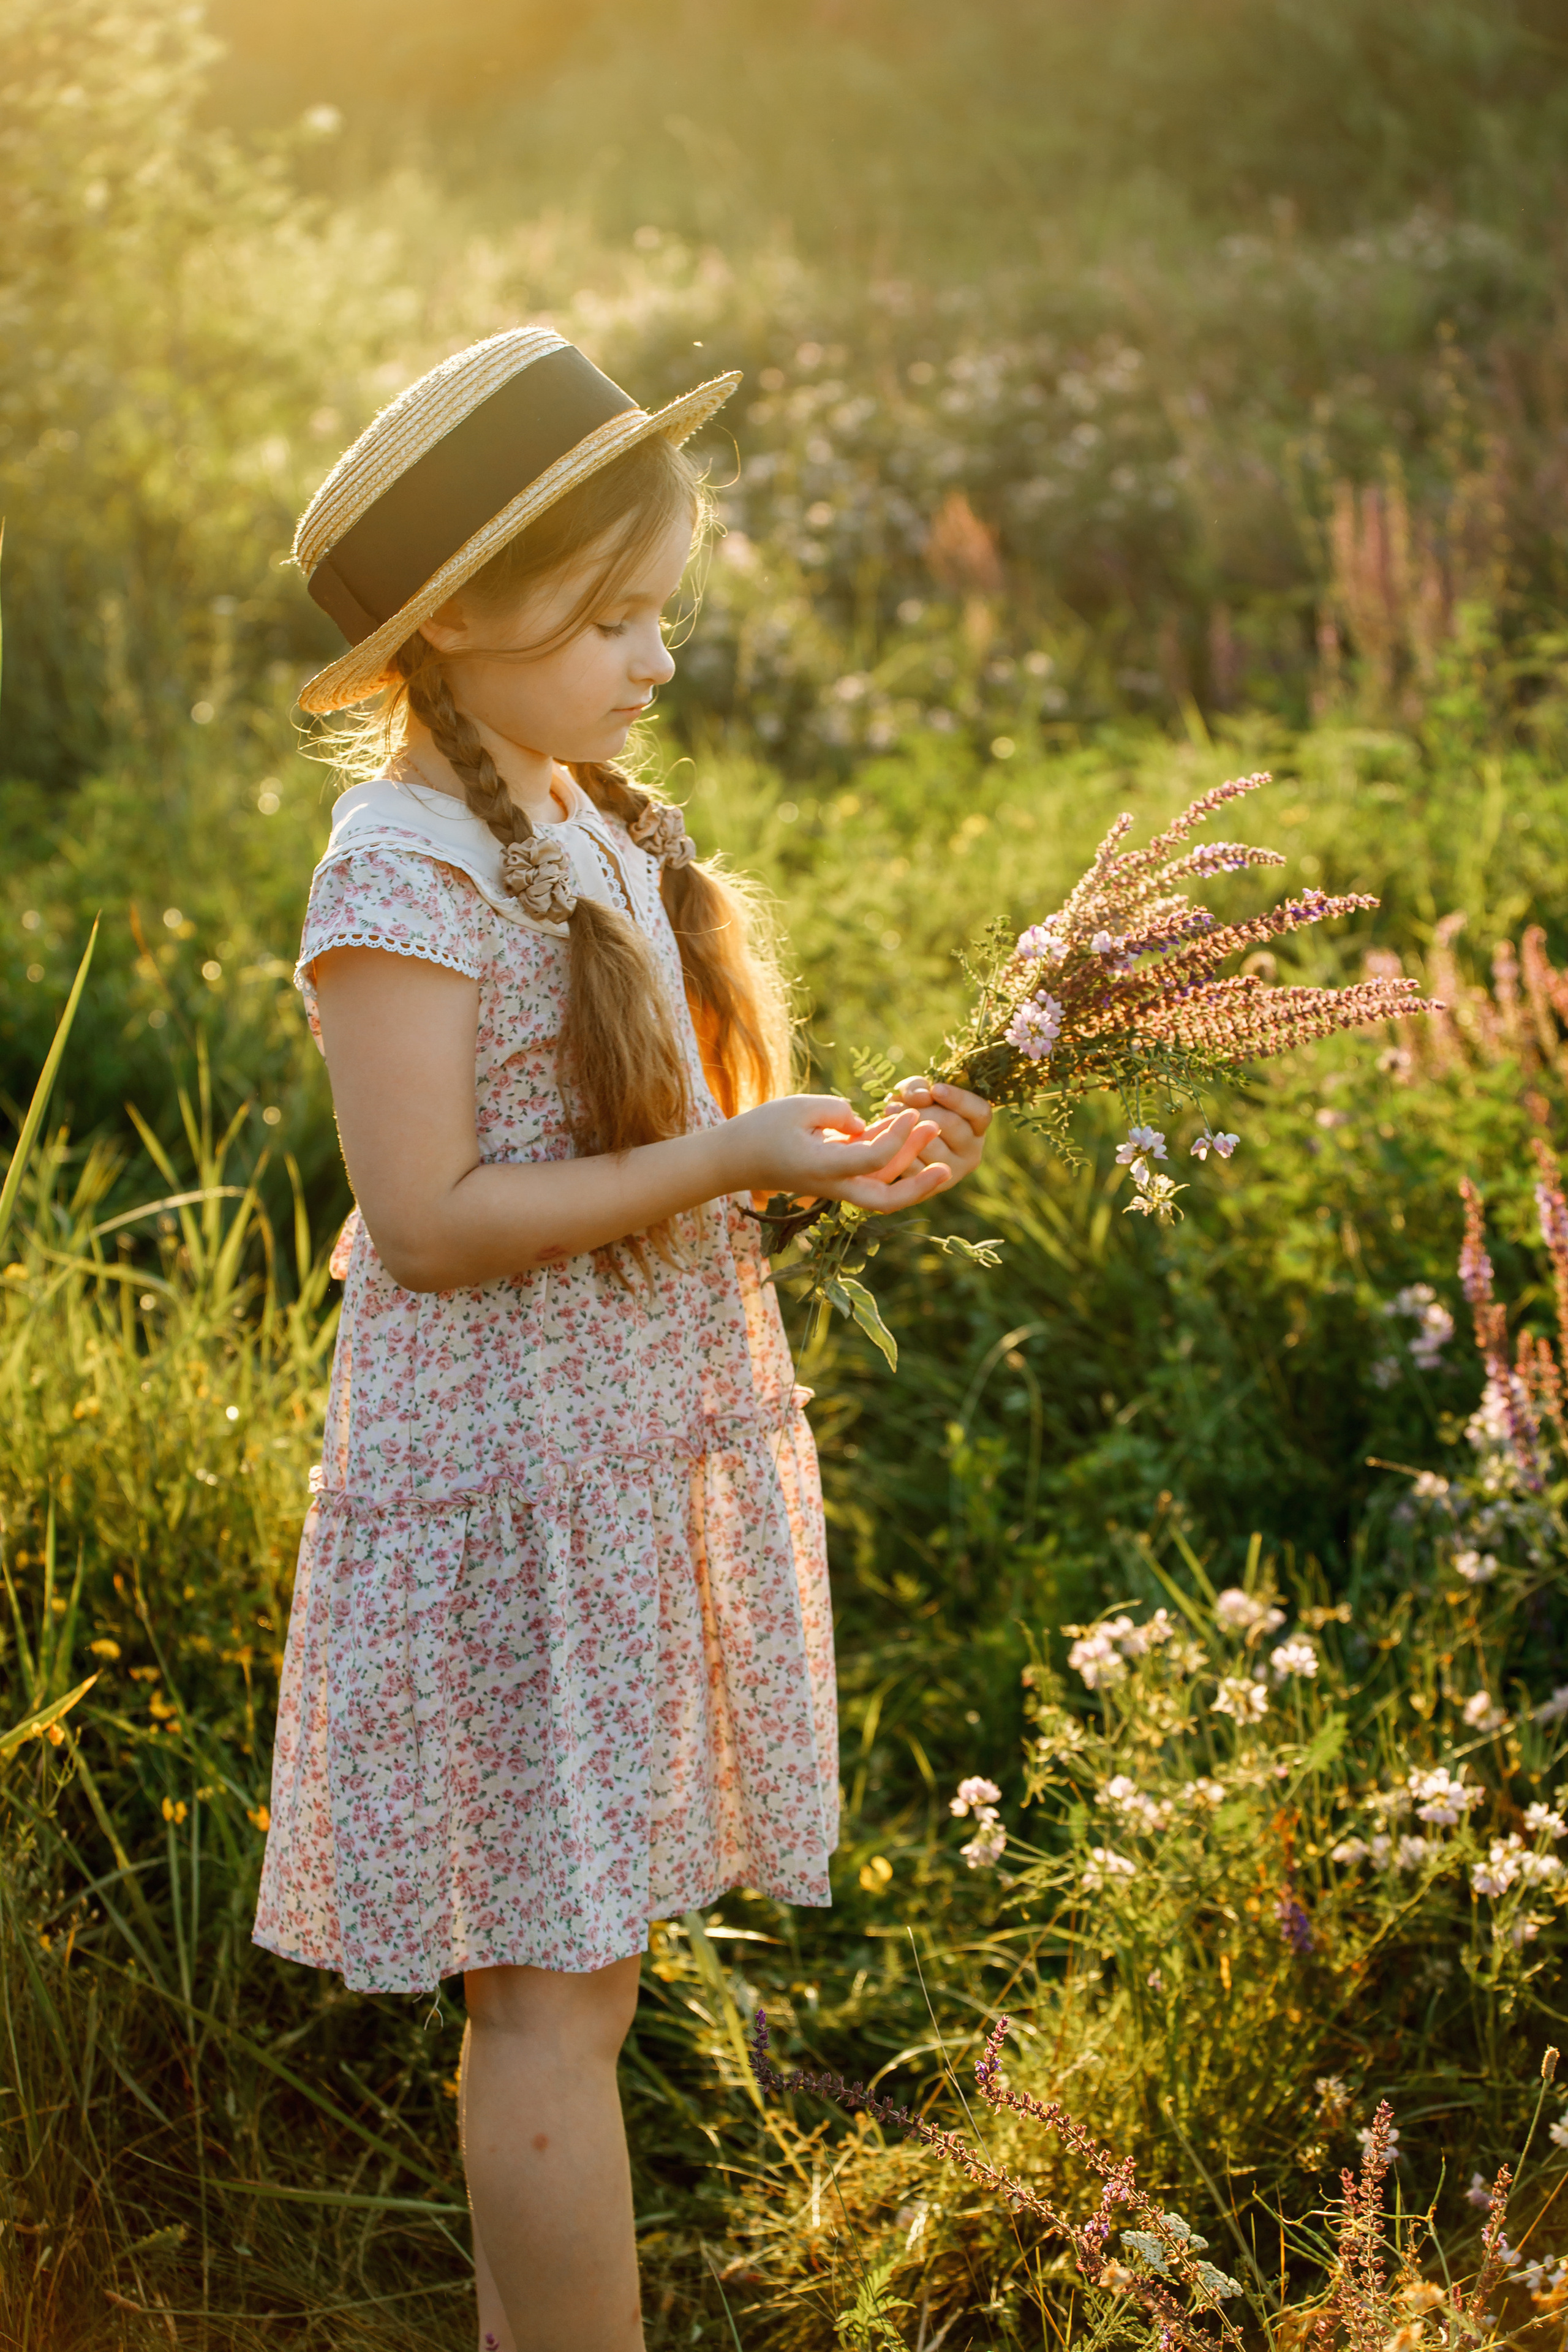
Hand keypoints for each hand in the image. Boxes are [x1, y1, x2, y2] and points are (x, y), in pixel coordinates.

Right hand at [725, 1094, 950, 1212]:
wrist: (734, 1159)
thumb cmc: (762, 1129)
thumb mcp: (798, 1107)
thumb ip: (838, 1112)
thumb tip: (864, 1124)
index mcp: (824, 1169)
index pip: (874, 1162)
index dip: (898, 1139)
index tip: (909, 1113)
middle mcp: (834, 1185)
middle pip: (887, 1199)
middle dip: (920, 1183)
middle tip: (945, 1155)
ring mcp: (836, 1184)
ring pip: (883, 1185)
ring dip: (910, 1162)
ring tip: (931, 1127)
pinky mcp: (836, 1176)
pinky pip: (870, 1172)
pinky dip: (890, 1155)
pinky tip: (904, 1127)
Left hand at [875, 1077, 992, 1188]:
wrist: (893, 1148)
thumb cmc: (911, 1113)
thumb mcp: (916, 1092)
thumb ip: (919, 1087)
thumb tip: (922, 1096)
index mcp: (976, 1126)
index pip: (980, 1112)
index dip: (958, 1099)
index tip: (935, 1089)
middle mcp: (971, 1152)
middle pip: (953, 1124)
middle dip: (921, 1111)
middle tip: (894, 1105)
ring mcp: (954, 1173)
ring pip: (932, 1146)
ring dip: (905, 1130)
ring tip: (886, 1117)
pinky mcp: (932, 1189)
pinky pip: (914, 1168)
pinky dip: (896, 1153)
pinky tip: (885, 1142)